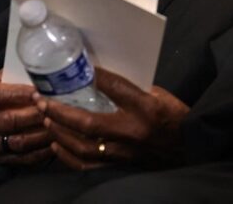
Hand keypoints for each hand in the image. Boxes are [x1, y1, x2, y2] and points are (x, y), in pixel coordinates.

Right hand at [0, 70, 51, 165]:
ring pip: (19, 142)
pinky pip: (25, 158)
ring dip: (42, 134)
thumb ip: (19, 76)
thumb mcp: (5, 78)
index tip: (39, 91)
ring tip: (60, 124)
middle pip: (9, 121)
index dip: (18, 93)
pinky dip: (43, 151)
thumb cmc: (4, 90)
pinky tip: (57, 141)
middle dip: (35, 114)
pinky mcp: (1, 159)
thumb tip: (45, 74)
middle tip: (55, 108)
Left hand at [37, 67, 188, 170]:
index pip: (116, 87)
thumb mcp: (158, 95)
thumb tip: (102, 78)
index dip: (95, 75)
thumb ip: (131, 89)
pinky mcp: (120, 164)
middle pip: (87, 123)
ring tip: (46, 119)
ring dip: (60, 132)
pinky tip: (57, 144)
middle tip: (42, 100)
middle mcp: (131, 130)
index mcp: (145, 106)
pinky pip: (87, 164)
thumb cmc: (174, 117)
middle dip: (60, 111)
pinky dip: (68, 155)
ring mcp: (124, 151)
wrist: (190, 148)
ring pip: (82, 146)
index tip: (78, 67)